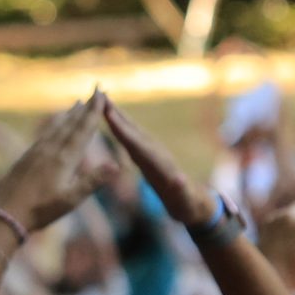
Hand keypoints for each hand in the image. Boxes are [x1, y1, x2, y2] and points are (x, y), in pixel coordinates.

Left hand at [0, 97, 109, 235]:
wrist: (5, 214)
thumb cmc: (41, 210)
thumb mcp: (71, 200)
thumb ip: (93, 180)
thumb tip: (117, 165)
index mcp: (64, 159)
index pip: (83, 130)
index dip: (93, 112)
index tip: (101, 95)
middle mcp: (51, 150)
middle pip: (71, 123)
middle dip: (85, 107)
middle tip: (95, 90)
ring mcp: (37, 151)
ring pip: (57, 127)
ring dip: (69, 114)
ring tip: (77, 102)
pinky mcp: (27, 156)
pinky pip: (45, 134)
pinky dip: (54, 124)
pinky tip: (54, 125)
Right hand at [98, 95, 215, 226]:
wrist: (193, 200)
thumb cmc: (187, 202)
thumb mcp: (184, 198)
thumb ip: (181, 189)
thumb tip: (179, 181)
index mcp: (159, 162)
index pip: (138, 144)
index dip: (123, 130)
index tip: (109, 114)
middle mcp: (155, 151)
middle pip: (133, 130)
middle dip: (117, 114)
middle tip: (100, 93)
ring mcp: (152, 150)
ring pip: (132, 130)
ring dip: (118, 115)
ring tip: (103, 98)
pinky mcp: (148, 153)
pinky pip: (131, 136)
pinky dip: (121, 126)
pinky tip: (112, 118)